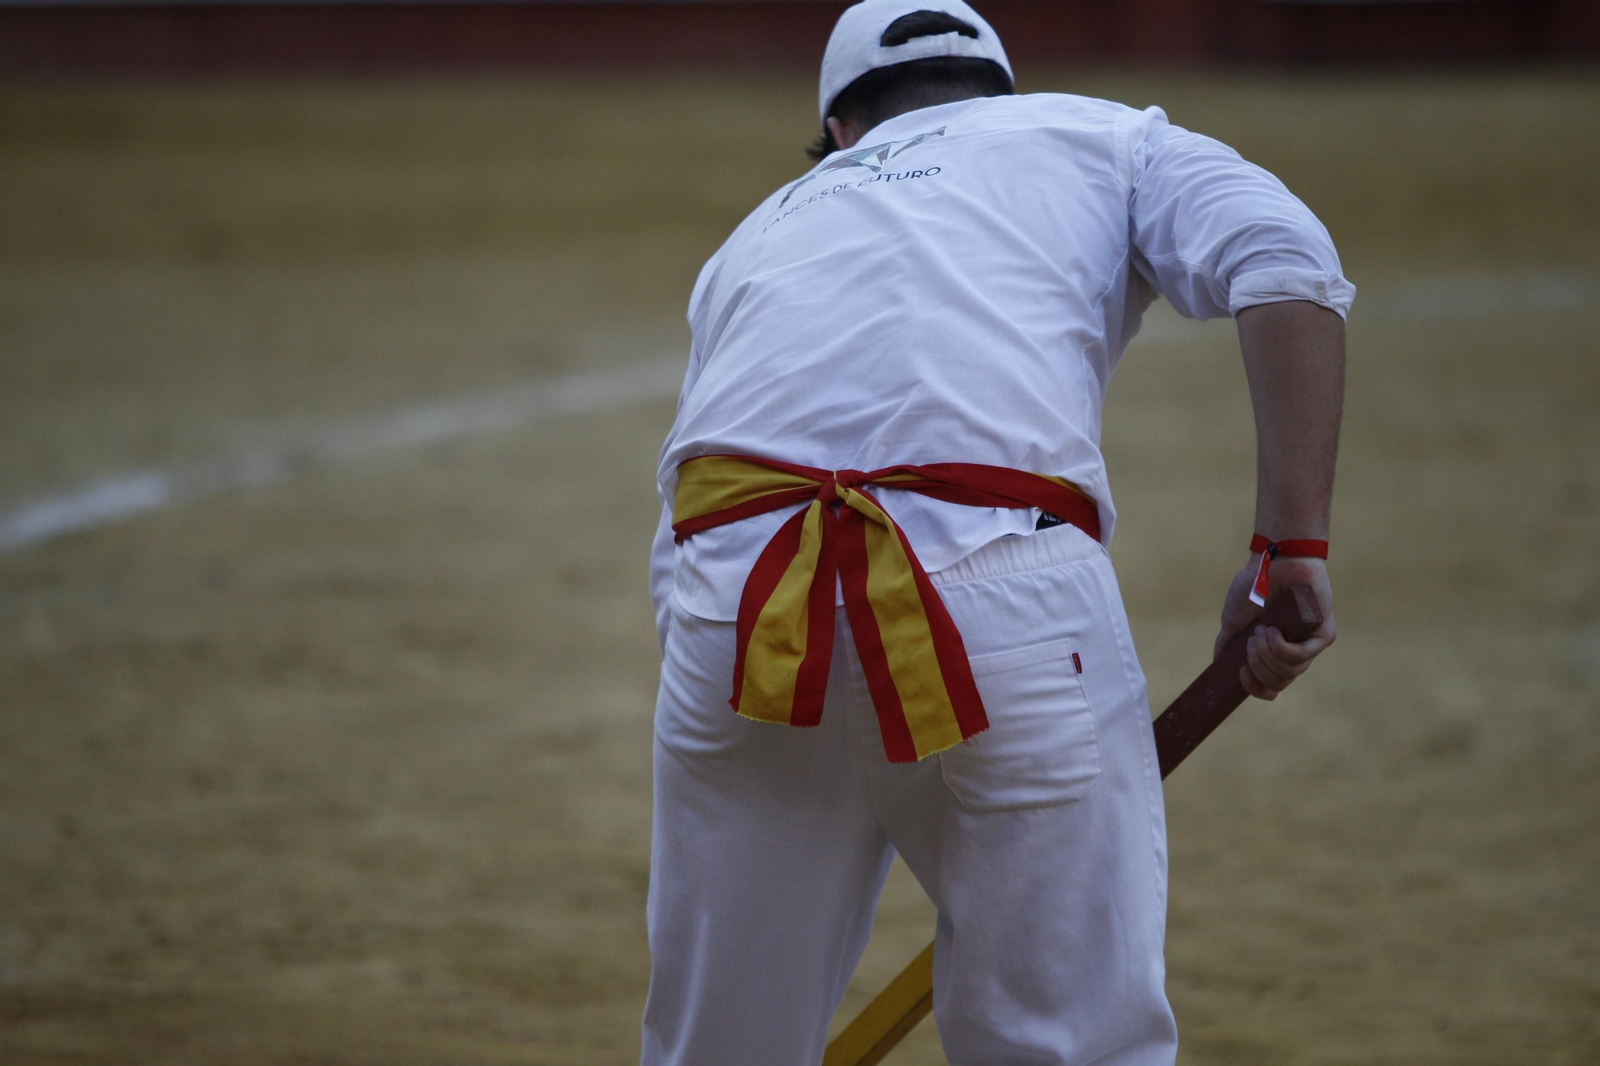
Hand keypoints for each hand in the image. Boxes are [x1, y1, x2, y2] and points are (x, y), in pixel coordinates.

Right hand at [1213, 554, 1336, 699]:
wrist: (1274, 561)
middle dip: (1258, 668)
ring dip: (1267, 654)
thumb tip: (1217, 662)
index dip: (1254, 687)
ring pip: (1290, 672)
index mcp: (1274, 652)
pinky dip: (1281, 647)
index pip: (1271, 686)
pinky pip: (1302, 656)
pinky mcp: (1324, 634)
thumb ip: (1228, 642)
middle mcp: (1294, 652)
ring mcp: (1310, 644)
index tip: (1240, 673)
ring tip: (1261, 630)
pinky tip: (1272, 630)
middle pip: (1279, 683)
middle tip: (1250, 643)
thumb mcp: (1233, 619)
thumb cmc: (1255, 586)